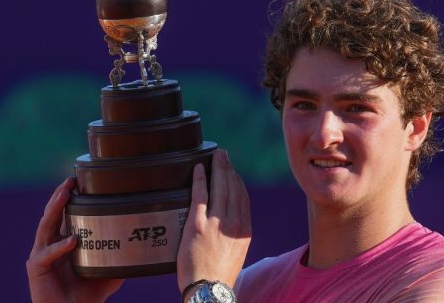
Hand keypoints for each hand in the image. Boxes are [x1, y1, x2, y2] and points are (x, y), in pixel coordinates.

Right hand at [26, 177, 123, 302]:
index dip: (69, 198)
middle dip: (60, 195)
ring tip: (65, 195)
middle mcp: (50, 244)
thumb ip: (121, 260)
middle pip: (52, 214)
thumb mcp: (108, 274)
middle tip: (70, 180)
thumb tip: (141, 248)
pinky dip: (60, 247)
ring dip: (55, 209)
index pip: (65, 215)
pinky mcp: (36, 268)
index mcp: (64, 241)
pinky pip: (47, 254)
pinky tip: (72, 240)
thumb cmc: (86, 295)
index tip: (80, 180)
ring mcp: (41, 255)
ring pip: (46, 227)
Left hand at [177, 150, 251, 293]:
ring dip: (217, 168)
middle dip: (228, 168)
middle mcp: (234, 223)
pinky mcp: (198, 226)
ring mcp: (217, 223)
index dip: (238, 180)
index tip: (233, 170)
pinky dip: (200, 179)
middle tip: (223, 154)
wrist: (209, 291)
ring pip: (219, 187)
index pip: (243, 197)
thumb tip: (229, 221)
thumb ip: (234, 234)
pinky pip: (200, 196)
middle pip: (233, 187)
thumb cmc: (219, 276)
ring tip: (215, 156)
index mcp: (244, 230)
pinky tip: (199, 169)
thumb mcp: (236, 253)